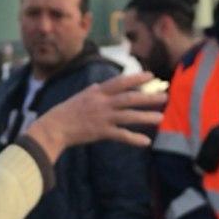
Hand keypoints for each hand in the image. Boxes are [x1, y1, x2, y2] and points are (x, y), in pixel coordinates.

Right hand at [23, 72, 166, 162]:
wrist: (54, 127)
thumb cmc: (66, 112)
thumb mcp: (80, 96)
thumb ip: (92, 91)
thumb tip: (97, 85)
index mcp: (97, 92)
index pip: (120, 82)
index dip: (136, 78)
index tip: (150, 75)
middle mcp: (101, 103)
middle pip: (129, 98)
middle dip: (148, 97)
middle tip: (164, 96)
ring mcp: (101, 117)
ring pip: (128, 116)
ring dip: (145, 117)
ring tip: (160, 118)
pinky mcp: (100, 132)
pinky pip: (120, 135)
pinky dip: (133, 139)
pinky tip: (146, 142)